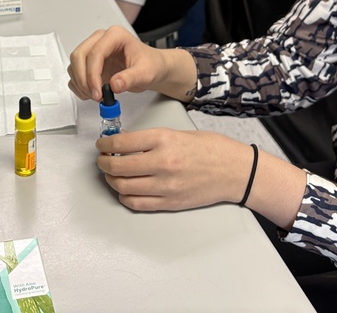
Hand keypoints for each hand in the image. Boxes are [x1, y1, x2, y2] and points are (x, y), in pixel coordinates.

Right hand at [67, 25, 171, 101]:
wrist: (153, 68)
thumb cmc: (151, 64)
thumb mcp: (146, 73)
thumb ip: (130, 78)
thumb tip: (114, 84)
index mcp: (115, 36)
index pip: (95, 52)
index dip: (92, 74)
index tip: (98, 92)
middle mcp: (101, 40)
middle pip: (79, 56)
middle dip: (83, 79)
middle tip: (94, 96)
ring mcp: (94, 50)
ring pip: (75, 65)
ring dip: (81, 83)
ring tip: (96, 96)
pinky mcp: (91, 63)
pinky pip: (76, 73)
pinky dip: (80, 86)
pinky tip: (92, 93)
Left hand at [96, 128, 251, 210]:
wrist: (234, 171)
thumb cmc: (211, 149)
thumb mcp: (178, 133)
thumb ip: (151, 139)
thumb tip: (124, 142)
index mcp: (164, 140)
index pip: (122, 143)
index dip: (105, 143)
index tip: (102, 144)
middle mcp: (162, 163)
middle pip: (118, 166)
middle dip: (104, 162)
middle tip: (102, 159)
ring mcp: (166, 186)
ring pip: (123, 187)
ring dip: (111, 180)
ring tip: (112, 174)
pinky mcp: (169, 203)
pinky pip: (137, 203)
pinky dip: (125, 197)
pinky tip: (125, 190)